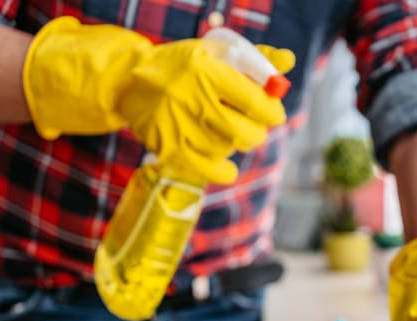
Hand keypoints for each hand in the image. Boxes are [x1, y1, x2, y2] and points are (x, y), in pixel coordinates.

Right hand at [22, 17, 292, 182]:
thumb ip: (255, 58)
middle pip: (246, 132)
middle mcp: (193, 100)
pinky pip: (211, 171)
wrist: (129, 82)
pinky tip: (225, 163)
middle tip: (254, 127)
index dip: (272, 112)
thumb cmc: (181, 66)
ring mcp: (180, 128)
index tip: (273, 113)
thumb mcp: (215, 53)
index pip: (255, 100)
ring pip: (229, 149)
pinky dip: (224, 170)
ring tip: (226, 132)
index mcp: (207, 71)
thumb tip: (288, 61)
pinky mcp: (170, 149)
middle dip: (258, 132)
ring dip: (236, 144)